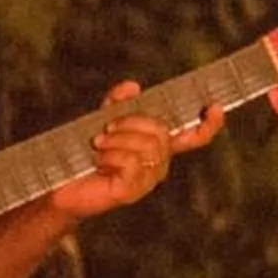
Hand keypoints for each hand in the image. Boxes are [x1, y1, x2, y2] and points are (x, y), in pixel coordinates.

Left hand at [47, 83, 213, 221]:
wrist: (63, 183)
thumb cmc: (84, 154)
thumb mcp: (101, 120)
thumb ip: (117, 102)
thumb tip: (133, 86)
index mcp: (158, 146)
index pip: (194, 136)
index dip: (209, 124)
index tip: (213, 106)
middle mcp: (158, 164)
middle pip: (162, 132)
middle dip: (130, 123)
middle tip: (105, 129)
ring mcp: (147, 180)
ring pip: (146, 147)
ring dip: (115, 141)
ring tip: (97, 147)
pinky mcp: (131, 191)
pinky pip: (131, 162)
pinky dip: (110, 156)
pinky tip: (98, 161)